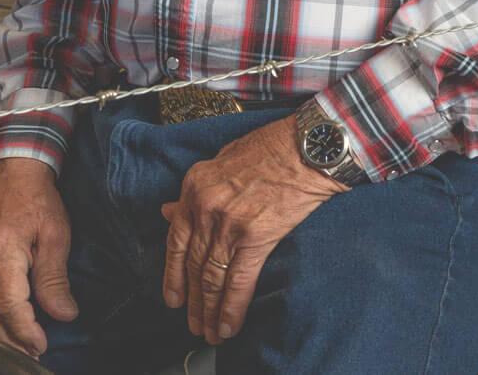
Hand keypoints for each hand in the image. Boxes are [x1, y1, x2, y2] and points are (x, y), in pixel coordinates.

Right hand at [0, 158, 78, 358]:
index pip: (8, 306)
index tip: (40, 345)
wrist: (9, 175)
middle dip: (10, 340)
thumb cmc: (36, 202)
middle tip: (30, 352)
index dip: (24, 332)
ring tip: (14, 346)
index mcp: (1, 250)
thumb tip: (64, 314)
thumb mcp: (56, 236)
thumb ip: (55, 279)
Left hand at [161, 115, 346, 343]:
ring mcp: (229, 225)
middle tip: (193, 323)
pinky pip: (238, 281)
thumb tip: (169, 212)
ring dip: (210, 310)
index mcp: (195, 187)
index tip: (173, 297)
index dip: (173, 275)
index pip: (176, 241)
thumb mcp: (223, 159)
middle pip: (194, 265)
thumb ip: (196, 191)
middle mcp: (206, 208)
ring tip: (210, 331)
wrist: (308, 147)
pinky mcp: (256, 238)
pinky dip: (231, 308)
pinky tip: (228, 325)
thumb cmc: (272, 146)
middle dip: (193, 301)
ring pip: (212, 278)